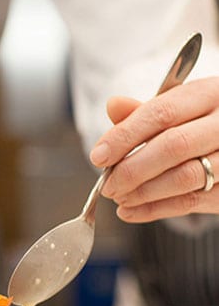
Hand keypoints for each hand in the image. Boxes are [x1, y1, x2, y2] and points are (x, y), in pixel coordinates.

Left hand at [89, 78, 218, 221]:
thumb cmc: (200, 123)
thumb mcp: (179, 109)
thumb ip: (144, 112)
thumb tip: (112, 105)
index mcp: (209, 94)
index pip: (162, 113)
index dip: (125, 136)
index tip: (98, 156)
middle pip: (173, 146)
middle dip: (131, 169)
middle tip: (107, 185)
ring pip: (185, 177)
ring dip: (142, 192)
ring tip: (119, 197)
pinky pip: (192, 202)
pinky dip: (155, 209)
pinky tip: (131, 211)